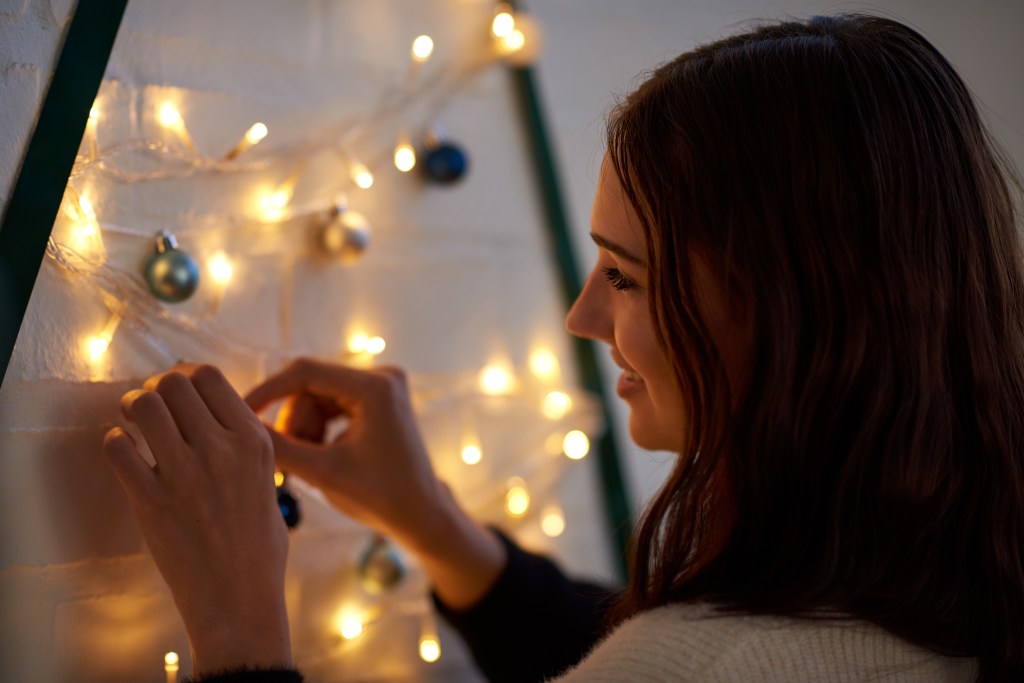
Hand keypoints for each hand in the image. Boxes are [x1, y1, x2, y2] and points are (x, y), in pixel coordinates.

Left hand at [102, 364, 290, 674]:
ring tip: (132, 420)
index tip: (176, 388)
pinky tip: (124, 453)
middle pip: (174, 383)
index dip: (185, 375)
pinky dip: (115, 442)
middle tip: (151, 404)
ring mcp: (185, 474)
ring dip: (132, 406)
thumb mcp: (267, 481)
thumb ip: (242, 446)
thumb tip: (212, 416)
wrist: (238, 598)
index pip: (209, 377)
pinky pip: (118, 449)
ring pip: (145, 405)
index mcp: (253, 441)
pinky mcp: (152, 501)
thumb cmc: (257, 546)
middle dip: (156, 387)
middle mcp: (221, 450)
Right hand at [245, 358, 505, 608]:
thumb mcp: (322, 473)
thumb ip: (280, 446)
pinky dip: (319, 428)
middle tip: (288, 460)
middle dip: (294, 422)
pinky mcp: (378, 398)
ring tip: (309, 463)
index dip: (268, 391)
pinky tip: (322, 456)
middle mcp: (382, 377)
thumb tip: (241, 423)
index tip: (242, 412)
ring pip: (317, 396)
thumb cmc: (379, 498)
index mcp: (375, 387)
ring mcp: (382, 386)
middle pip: (310, 385)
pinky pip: (331, 403)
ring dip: (305, 428)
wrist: (421, 514)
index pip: (305, 372)